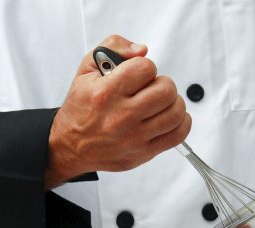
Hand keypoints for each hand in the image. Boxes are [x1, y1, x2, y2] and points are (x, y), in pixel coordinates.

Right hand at [45, 35, 191, 187]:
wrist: (73, 146)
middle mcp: (121, 117)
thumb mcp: (87, 70)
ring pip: (175, 113)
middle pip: (166, 91)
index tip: (139, 75)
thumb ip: (113, 48)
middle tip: (154, 89)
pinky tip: (171, 118)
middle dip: (163, 84)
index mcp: (106, 93)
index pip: (145, 68)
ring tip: (162, 103)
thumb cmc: (82, 109)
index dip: (146, 67)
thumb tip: (142, 50)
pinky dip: (181, 123)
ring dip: (174, 103)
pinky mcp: (144, 153)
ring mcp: (134, 138)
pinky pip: (177, 136)